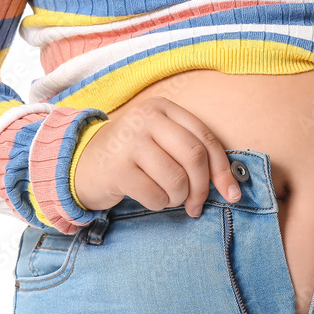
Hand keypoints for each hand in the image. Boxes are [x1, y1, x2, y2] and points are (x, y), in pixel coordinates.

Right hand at [72, 97, 241, 217]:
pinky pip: (155, 195)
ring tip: (169, 198)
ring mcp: (129, 141)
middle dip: (202, 188)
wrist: (81, 163)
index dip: (222, 170)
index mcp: (163, 108)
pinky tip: (151, 198)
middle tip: (196, 205)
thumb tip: (231, 186)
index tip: (231, 194)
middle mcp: (146, 118)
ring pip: (176, 180)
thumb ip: (191, 152)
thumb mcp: (161, 141)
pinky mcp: (116, 167)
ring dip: (178, 198)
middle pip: (194, 157)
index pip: (205, 138)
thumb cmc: (133, 156)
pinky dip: (159, 203)